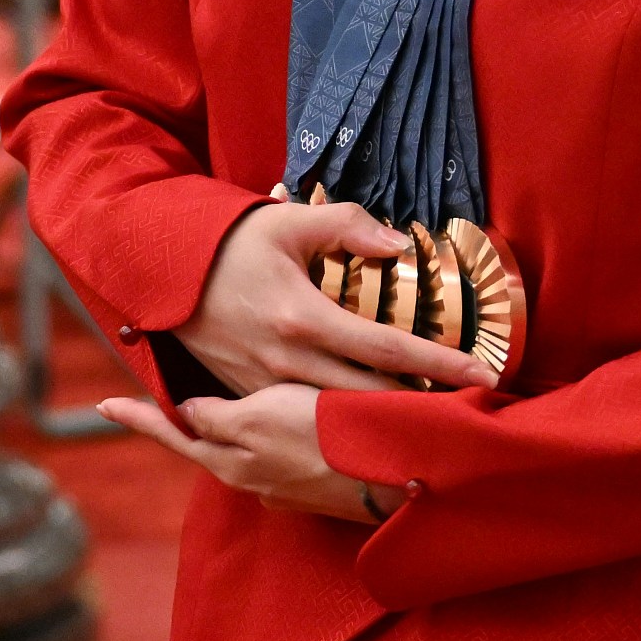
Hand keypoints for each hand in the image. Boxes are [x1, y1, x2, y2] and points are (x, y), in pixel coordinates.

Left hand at [97, 384, 406, 522]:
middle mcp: (250, 477)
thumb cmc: (325, 434)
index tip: (103, 404)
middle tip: (150, 399)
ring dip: (230, 428)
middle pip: (206, 445)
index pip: (175, 433)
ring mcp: (283, 486)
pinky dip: (271, 437)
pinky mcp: (313, 486)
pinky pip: (278, 457)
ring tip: (223, 399)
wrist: (394, 478)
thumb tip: (188, 414)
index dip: (140, 417)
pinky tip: (286, 418)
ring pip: (243, 451)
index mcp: (231, 459)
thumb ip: (219, 419)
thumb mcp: (262, 417)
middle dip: (182, 422)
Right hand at [174, 199, 496, 396]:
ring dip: (384, 418)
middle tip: (469, 406)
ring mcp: (265, 387)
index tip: (480, 373)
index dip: (438, 362)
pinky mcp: (249, 396)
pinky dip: (342, 419)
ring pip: (338, 415)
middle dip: (422, 406)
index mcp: (303, 318)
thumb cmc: (231, 242)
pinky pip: (305, 416)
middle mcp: (287, 363)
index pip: (387, 348)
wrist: (161, 270)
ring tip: (432, 417)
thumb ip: (348, 225)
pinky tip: (372, 418)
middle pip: (371, 397)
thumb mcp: (288, 221)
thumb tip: (398, 244)